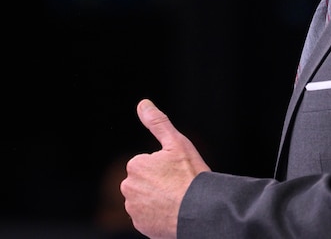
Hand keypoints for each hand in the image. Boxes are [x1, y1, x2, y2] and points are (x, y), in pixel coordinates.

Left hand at [120, 99, 210, 238]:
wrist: (201, 212)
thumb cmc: (191, 177)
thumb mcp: (177, 143)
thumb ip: (157, 122)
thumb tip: (143, 104)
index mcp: (135, 166)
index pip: (148, 165)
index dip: (165, 169)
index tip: (178, 174)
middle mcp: (129, 188)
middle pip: (145, 183)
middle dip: (159, 185)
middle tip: (178, 188)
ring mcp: (134, 210)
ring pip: (146, 201)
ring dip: (158, 201)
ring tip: (177, 202)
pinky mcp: (141, 227)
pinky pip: (149, 218)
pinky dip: (159, 217)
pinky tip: (173, 214)